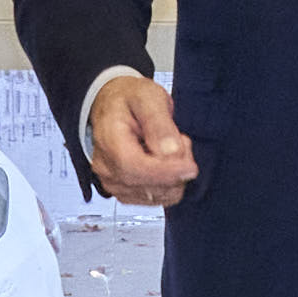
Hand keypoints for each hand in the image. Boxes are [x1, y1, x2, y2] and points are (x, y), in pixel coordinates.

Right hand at [85, 70, 199, 206]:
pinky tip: (165, 161)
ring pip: (158, 195)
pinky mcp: (126, 192)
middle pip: (148, 186)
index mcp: (108, 139)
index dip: (165, 172)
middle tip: (179, 139)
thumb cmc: (130, 99)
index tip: (190, 168)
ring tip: (169, 145)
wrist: (115, 104)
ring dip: (175, 174)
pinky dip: (170, 182)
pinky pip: (159, 198)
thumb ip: (159, 124)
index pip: (133, 167)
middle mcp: (106, 166)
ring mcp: (114, 182)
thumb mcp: (148, 98)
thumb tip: (172, 153)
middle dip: (175, 168)